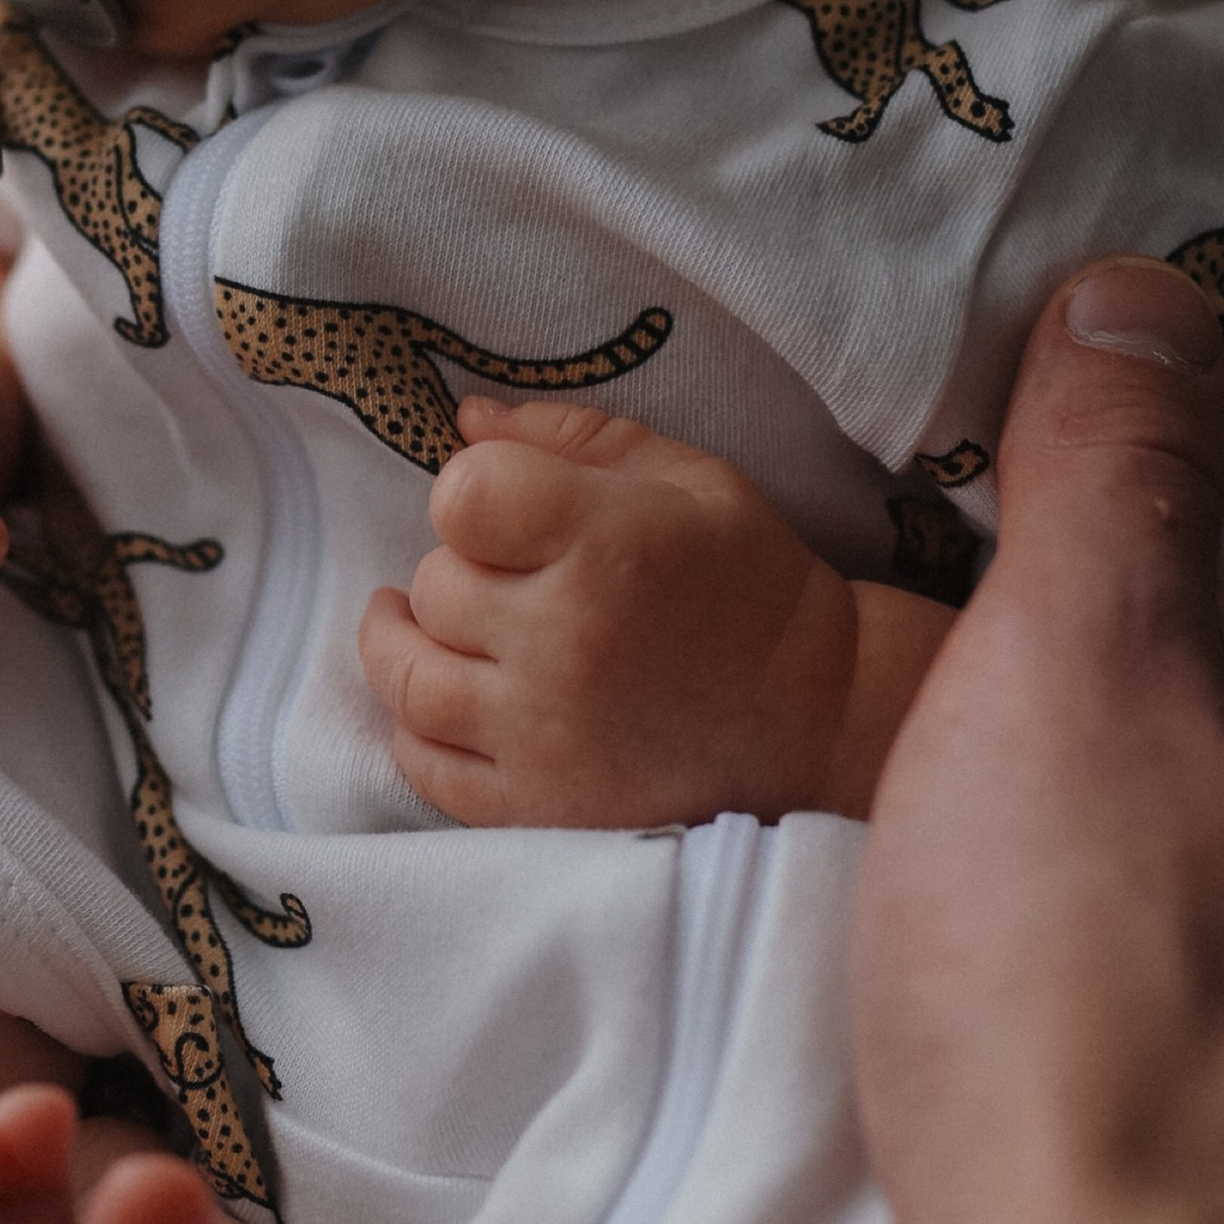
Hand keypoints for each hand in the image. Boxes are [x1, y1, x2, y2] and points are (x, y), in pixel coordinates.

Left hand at [358, 397, 946, 824]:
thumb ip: (571, 438)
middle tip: (501, 577)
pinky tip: (446, 703)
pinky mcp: (539, 806)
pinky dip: (418, 732)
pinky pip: (428, 768)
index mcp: (608, 546)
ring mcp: (545, 734)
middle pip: (435, 586)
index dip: (470, 493)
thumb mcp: (689, 479)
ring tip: (418, 626)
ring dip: (406, 646)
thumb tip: (466, 418)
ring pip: (411, 679)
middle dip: (459, 571)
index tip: (501, 509)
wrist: (816, 719)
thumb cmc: (750, 583)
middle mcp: (566, 642)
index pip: (464, 497)